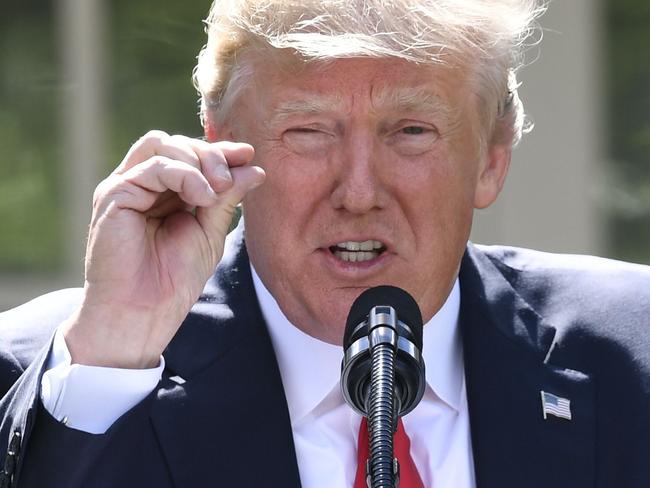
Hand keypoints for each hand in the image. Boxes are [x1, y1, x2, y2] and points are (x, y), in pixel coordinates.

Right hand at [61, 131, 264, 368]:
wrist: (144, 313)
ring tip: (217, 191)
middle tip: (230, 180)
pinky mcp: (113, 195)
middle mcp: (142, 185)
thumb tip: (254, 168)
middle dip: (210, 154)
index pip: (191, 155)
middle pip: (176, 143)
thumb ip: (226, 198)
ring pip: (161, 144)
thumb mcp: (210, 233)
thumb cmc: (174, 280)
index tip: (249, 155)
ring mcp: (126, 188)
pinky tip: (202, 197)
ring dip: (197, 161)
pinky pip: (152, 166)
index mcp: (164, 193)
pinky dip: (184, 174)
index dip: (220, 151)